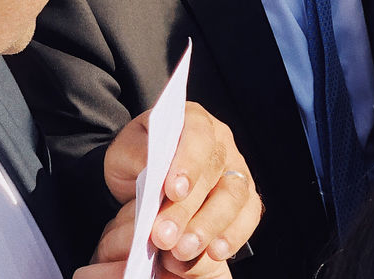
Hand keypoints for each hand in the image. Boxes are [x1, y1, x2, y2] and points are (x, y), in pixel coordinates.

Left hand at [100, 103, 261, 274]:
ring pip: (234, 197)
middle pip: (214, 172)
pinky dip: (233, 235)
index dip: (188, 162)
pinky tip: (214, 252)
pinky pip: (248, 216)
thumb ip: (137, 155)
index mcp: (193, 120)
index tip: (173, 191)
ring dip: (209, 226)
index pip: (197, 136)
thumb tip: (152, 167)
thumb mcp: (125, 152)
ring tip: (183, 251)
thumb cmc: (137, 160)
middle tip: (164, 237)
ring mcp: (236, 170)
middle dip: (188, 208)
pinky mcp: (244, 199)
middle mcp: (221, 143)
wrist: (144, 176)